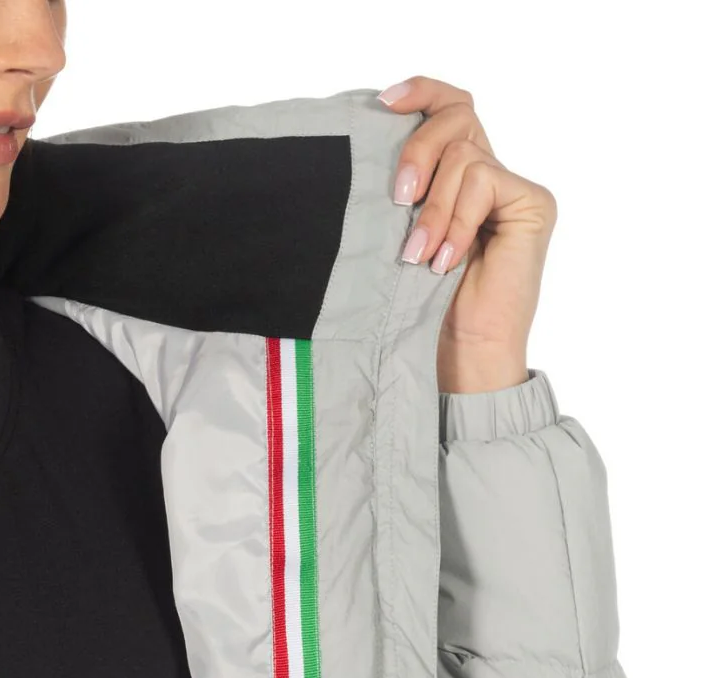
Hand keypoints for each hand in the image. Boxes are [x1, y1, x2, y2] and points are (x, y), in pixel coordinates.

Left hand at [377, 76, 557, 393]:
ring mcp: (513, 190)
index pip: (448, 111)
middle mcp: (489, 177)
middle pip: (456, 118)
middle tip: (397, 199)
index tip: (382, 103)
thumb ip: (403, 194)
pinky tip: (445, 261)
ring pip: (464, 156)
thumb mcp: (399, 240)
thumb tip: (370, 150)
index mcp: (456, 180)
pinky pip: (483, 181)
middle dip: (417, 150)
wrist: (459, 360)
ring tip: (417, 257)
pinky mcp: (532, 204)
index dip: (420, 94)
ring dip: (432, 208)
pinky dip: (455, 221)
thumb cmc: (421, 312)